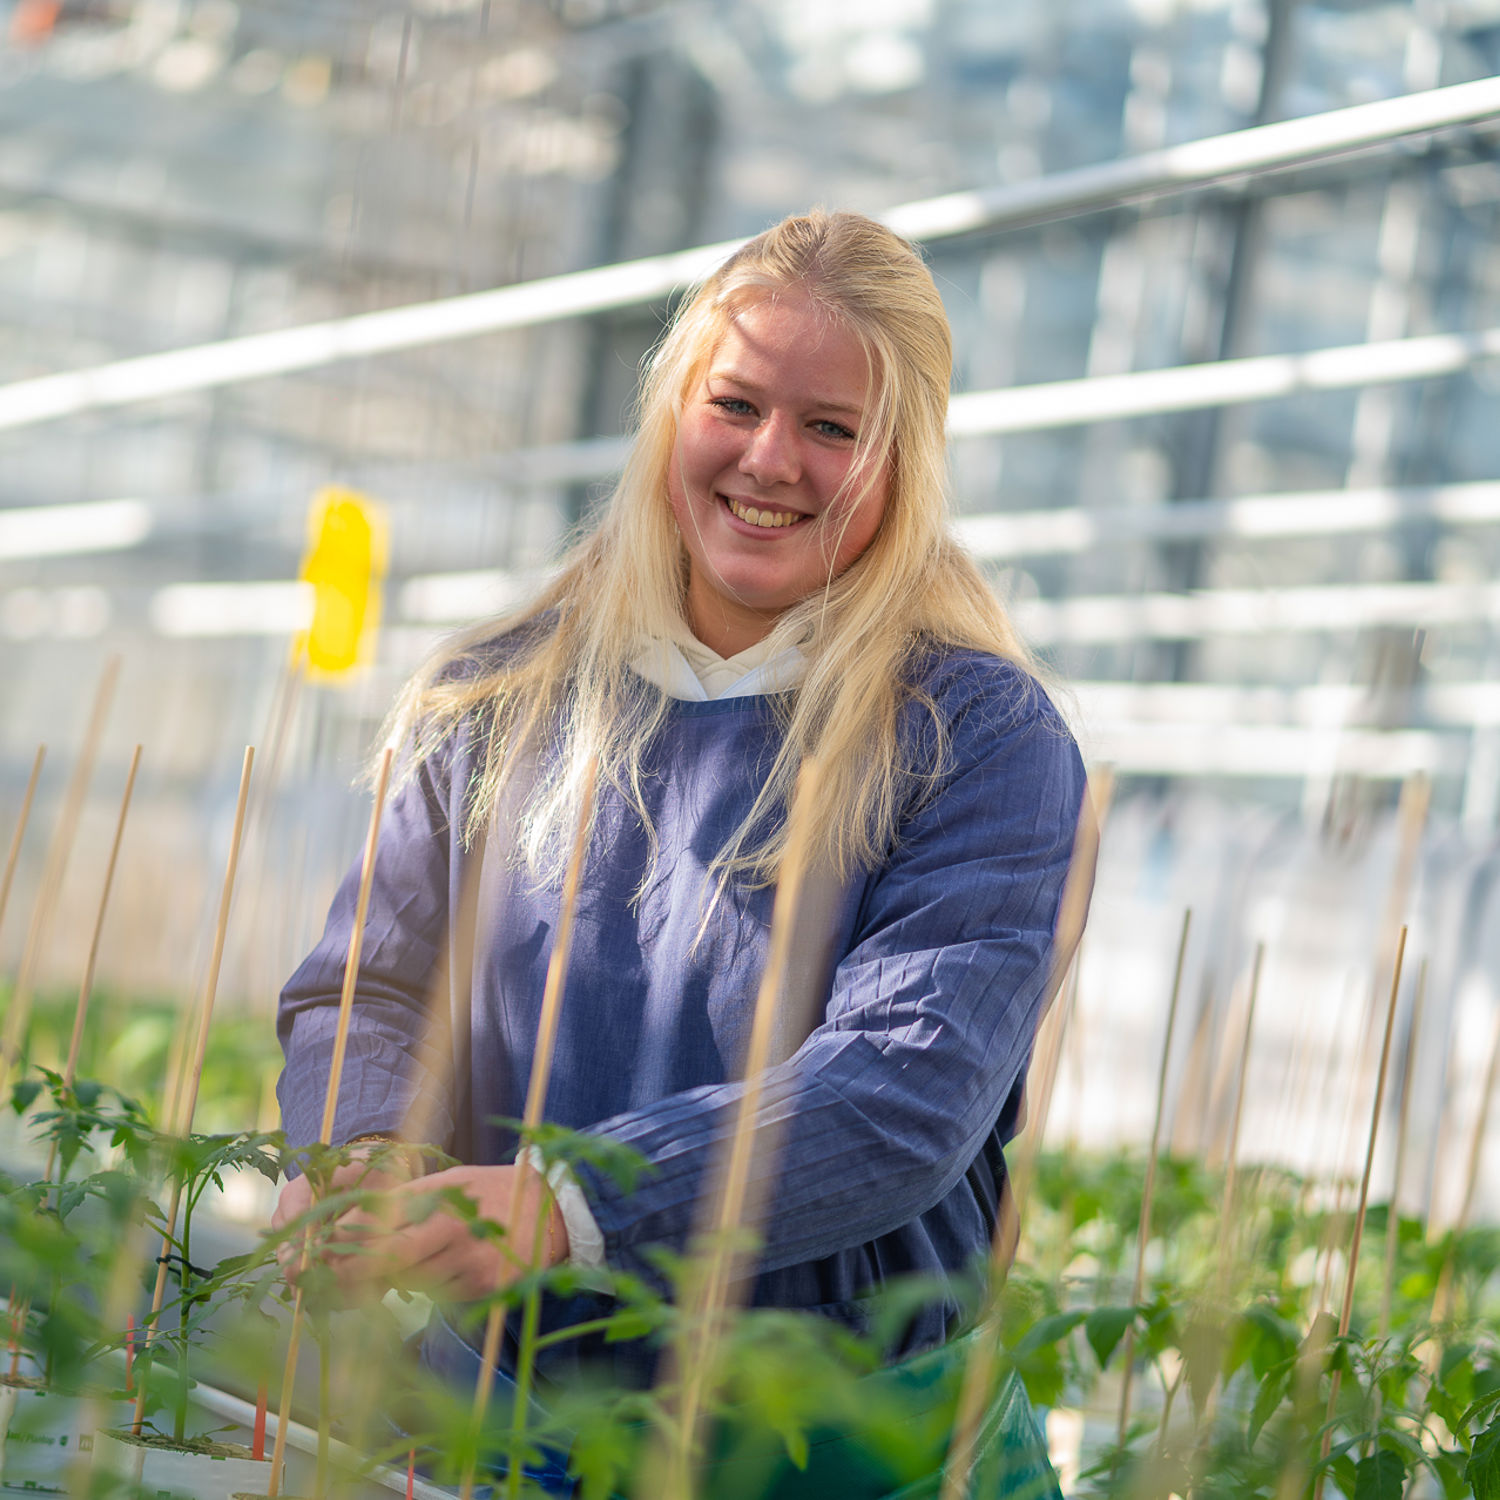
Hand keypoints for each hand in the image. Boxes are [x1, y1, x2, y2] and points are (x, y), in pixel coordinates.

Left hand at [276, 1161, 568, 1301]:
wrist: (553, 1209)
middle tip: (333, 1282)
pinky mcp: (482, 1288)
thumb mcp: (448, 1183)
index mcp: (438, 1197)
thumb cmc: (490, 1192)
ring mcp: (467, 1262)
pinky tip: (443, 1270)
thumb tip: (348, 1232)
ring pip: (408, 1284)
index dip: (341, 1245)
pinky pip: (438, 1296)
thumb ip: (402, 1205)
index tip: (320, 1255)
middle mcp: (450, 1229)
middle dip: (353, 1275)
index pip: (374, 1225)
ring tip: (404, 1265)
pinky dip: (430, 1288)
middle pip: (383, 1261)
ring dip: (395, 1282)